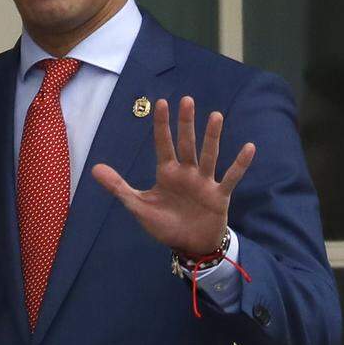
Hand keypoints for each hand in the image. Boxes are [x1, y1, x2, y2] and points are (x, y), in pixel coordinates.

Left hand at [91, 96, 254, 255]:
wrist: (189, 245)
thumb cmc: (164, 223)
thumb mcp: (138, 206)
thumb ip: (118, 187)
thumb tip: (94, 168)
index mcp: (167, 172)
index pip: (163, 144)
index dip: (161, 125)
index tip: (161, 102)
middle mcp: (186, 172)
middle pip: (186, 144)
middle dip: (186, 123)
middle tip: (187, 100)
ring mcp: (204, 182)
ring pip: (209, 155)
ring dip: (212, 137)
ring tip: (216, 115)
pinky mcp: (219, 195)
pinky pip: (231, 177)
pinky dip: (240, 164)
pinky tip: (249, 147)